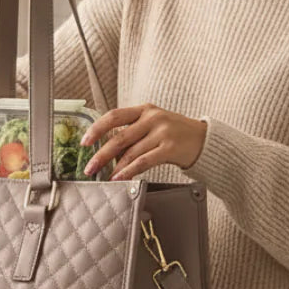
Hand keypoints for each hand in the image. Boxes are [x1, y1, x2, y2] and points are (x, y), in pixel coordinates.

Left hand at [80, 104, 207, 181]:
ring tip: (104, 177)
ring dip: (114, 167)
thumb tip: (105, 150)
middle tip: (89, 168)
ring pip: (130, 152)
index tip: (84, 142)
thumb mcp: (152, 124)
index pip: (114, 116)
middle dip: (101, 154)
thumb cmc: (173, 133)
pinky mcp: (170, 148)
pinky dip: (129, 171)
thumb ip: (132, 132)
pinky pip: (144, 161)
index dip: (96, 129)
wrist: (204, 139)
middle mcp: (152, 118)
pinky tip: (120, 178)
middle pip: (119, 136)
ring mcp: (162, 132)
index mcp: (144, 109)